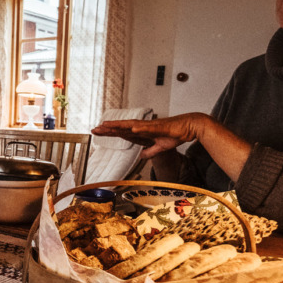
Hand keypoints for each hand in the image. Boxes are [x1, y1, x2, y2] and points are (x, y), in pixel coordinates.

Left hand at [92, 114, 207, 158]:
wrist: (189, 128)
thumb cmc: (175, 134)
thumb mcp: (159, 148)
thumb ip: (149, 151)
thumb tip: (141, 156)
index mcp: (143, 132)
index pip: (123, 133)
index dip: (111, 133)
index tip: (99, 133)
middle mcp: (143, 127)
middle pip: (122, 128)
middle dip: (108, 129)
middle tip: (94, 129)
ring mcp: (150, 126)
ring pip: (131, 125)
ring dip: (118, 126)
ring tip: (106, 126)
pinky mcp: (159, 126)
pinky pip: (147, 128)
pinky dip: (139, 128)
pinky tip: (130, 128)